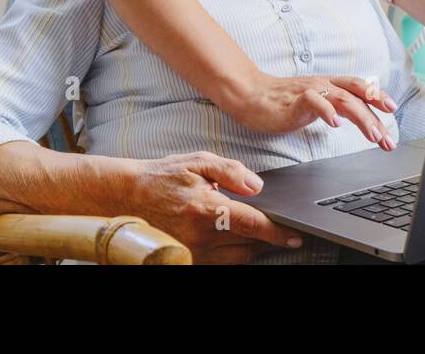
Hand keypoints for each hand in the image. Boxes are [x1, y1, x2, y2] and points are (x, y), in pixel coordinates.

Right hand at [126, 151, 305, 263]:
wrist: (129, 196)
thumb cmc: (164, 177)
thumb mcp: (198, 161)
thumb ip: (231, 171)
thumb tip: (257, 186)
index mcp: (204, 208)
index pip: (250, 224)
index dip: (276, 232)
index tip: (294, 235)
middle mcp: (198, 235)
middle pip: (249, 243)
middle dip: (268, 237)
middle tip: (279, 228)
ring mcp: (193, 252)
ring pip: (238, 257)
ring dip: (254, 247)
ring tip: (258, 232)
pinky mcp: (189, 260)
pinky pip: (222, 263)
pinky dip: (236, 254)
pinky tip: (238, 241)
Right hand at [226, 73, 398, 146]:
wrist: (250, 95)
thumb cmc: (282, 101)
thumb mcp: (314, 102)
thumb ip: (333, 105)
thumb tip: (354, 116)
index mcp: (329, 84)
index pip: (359, 86)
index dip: (377, 96)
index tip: (392, 110)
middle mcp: (323, 84)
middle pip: (357, 96)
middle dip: (376, 118)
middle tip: (387, 140)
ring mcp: (310, 90)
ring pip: (343, 99)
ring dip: (361, 118)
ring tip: (373, 136)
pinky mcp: (295, 100)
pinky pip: (315, 102)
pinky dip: (328, 112)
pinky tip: (337, 124)